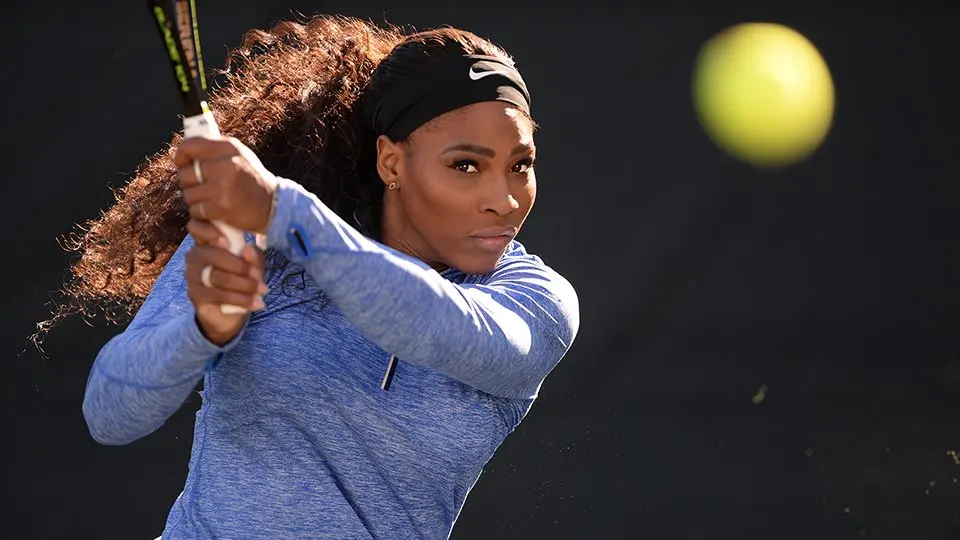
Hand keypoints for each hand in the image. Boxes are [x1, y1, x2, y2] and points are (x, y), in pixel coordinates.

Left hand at [175, 136, 277, 234]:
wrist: (272, 205)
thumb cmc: (252, 179)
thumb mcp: (240, 155)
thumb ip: (216, 149)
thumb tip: (187, 149)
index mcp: (228, 148)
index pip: (191, 146)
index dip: (181, 154)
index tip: (181, 162)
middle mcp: (225, 165)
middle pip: (186, 174)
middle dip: (189, 183)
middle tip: (202, 186)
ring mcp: (222, 187)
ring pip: (188, 194)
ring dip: (195, 200)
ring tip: (211, 199)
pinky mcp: (221, 208)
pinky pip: (195, 210)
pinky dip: (201, 213)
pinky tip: (214, 210)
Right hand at [185, 219, 267, 345]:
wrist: (228, 314)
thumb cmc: (240, 281)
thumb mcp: (251, 265)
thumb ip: (251, 256)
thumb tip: (248, 249)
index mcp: (207, 242)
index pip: (198, 228)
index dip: (209, 231)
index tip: (228, 241)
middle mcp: (195, 257)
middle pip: (213, 255)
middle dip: (241, 266)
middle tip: (259, 276)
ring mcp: (193, 277)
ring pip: (218, 277)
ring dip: (245, 285)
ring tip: (263, 290)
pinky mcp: (195, 296)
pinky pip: (219, 295)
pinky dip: (242, 299)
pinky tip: (257, 303)